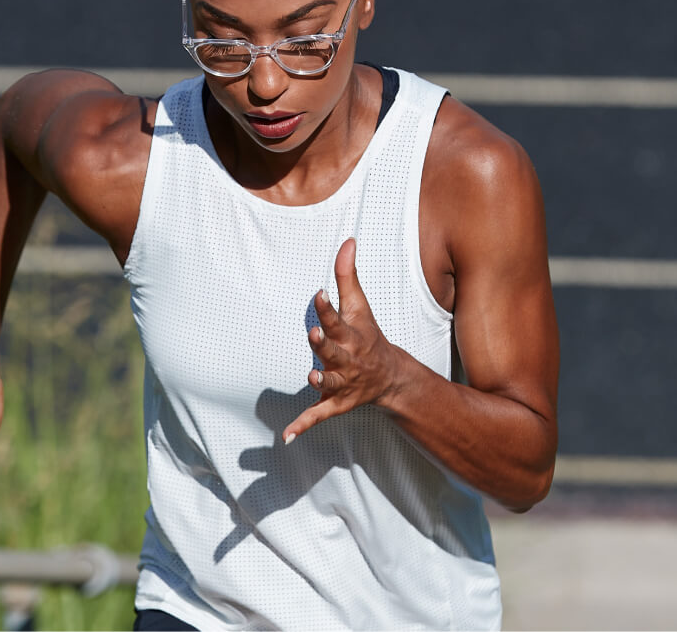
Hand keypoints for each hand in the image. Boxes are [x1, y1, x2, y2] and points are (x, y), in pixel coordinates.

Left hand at [283, 238, 403, 441]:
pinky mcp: (334, 403)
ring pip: (328, 384)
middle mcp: (347, 360)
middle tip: (314, 334)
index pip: (338, 319)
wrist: (390, 377)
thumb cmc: (367, 334)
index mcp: (351, 335)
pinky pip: (318, 416)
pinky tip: (286, 437)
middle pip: (333, 351)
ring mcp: (341, 383)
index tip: (319, 293)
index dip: (328, 308)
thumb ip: (348, 274)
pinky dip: (302, 426)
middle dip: (324, 344)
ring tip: (309, 378)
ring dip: (319, 382)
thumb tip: (348, 240)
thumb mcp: (360, 305)